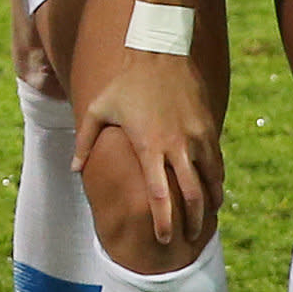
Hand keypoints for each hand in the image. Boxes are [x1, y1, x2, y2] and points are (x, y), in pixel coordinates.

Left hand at [75, 49, 223, 250]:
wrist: (160, 51)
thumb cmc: (125, 82)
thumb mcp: (98, 108)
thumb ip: (86, 142)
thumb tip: (75, 170)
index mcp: (148, 145)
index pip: (159, 194)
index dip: (164, 220)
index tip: (165, 239)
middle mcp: (177, 145)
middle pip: (191, 195)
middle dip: (192, 222)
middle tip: (189, 240)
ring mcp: (197, 136)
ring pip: (211, 181)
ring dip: (210, 206)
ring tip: (204, 223)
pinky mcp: (209, 127)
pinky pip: (217, 163)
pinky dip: (217, 182)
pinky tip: (214, 194)